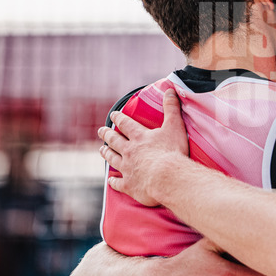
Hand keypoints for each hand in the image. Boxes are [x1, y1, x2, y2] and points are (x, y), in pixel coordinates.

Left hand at [100, 88, 189, 205]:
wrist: (167, 177)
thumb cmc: (172, 152)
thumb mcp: (174, 126)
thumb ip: (172, 108)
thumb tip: (170, 90)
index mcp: (139, 137)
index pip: (125, 124)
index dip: (119, 118)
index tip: (113, 115)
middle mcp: (129, 151)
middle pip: (114, 141)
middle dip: (107, 135)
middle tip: (101, 131)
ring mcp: (127, 169)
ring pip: (112, 159)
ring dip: (107, 154)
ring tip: (102, 150)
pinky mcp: (129, 185)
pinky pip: (118, 183)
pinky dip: (113, 182)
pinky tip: (110, 181)